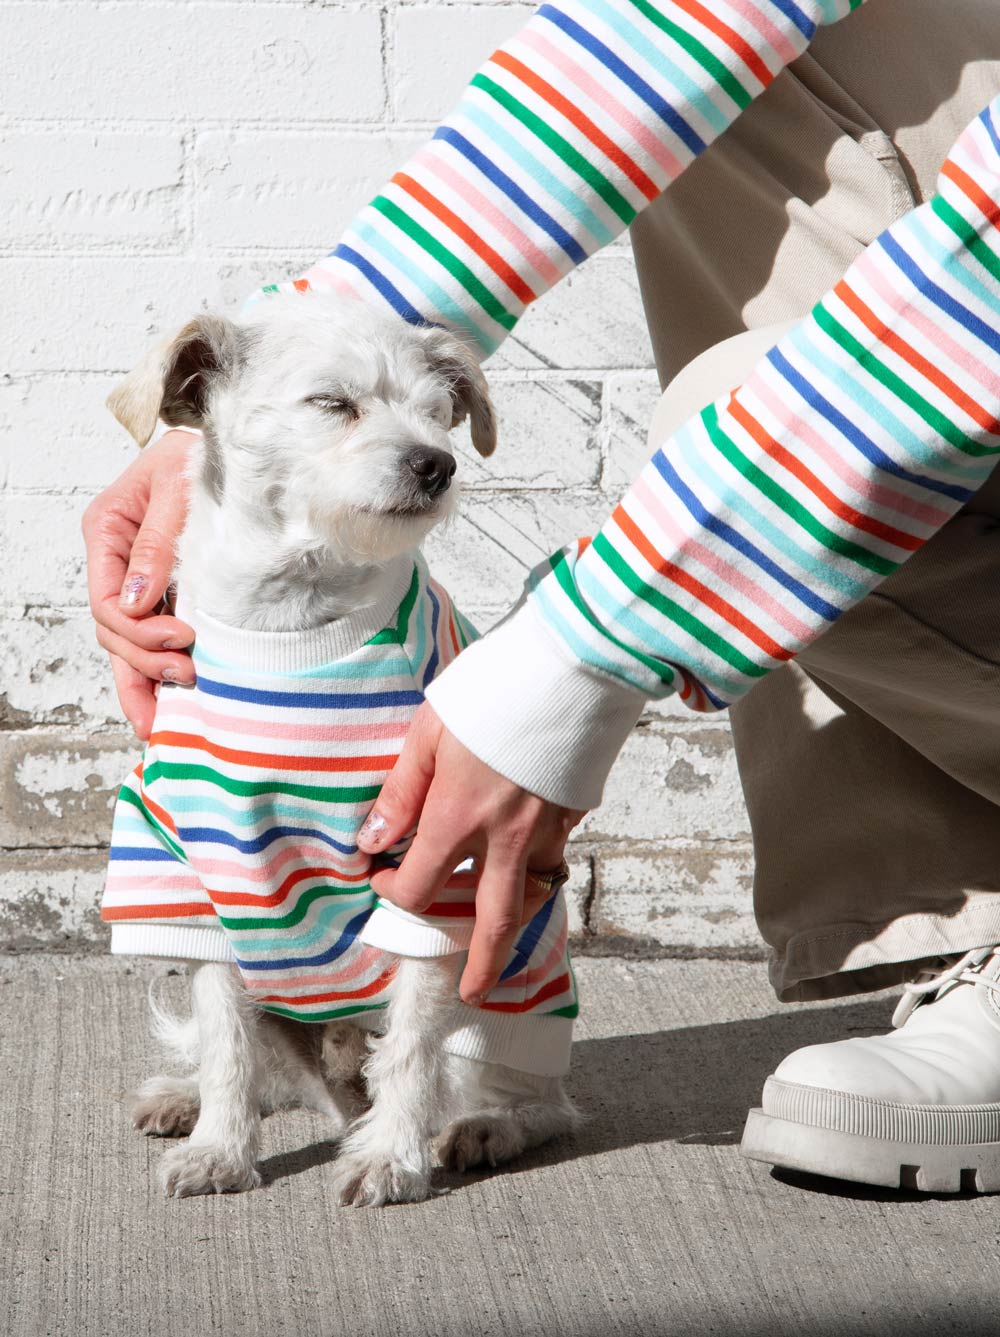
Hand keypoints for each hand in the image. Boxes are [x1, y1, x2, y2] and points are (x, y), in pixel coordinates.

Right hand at [81, 429, 196, 738]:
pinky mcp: (171, 596)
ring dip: (151, 679)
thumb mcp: (177, 488)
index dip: (136, 630)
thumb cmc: (206, 458)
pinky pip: (157, 642)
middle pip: (115, 632)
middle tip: (189, 676)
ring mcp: (143, 583)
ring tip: (178, 707)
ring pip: (130, 646)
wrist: (242, 453)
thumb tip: (137, 602)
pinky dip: (161, 675)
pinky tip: (172, 706)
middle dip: (146, 662)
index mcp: (108, 531)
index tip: (178, 639)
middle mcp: (119, 562)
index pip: (105, 600)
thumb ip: (156, 543)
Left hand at [357, 702, 584, 1003]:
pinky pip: (555, 853)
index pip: (422, 885)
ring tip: (501, 937)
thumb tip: (375, 838)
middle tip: (473, 993)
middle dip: (481, 967)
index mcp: (460, 816)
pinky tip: (526, 855)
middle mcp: (506, 836)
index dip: (396, 891)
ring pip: (532, 893)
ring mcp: (548, 827)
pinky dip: (538, 864)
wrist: (573, 665)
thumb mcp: (430, 730)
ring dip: (514, 920)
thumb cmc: (494, 688)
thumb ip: (402, 790)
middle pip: (493, 923)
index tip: (384, 877)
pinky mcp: (575, 811)